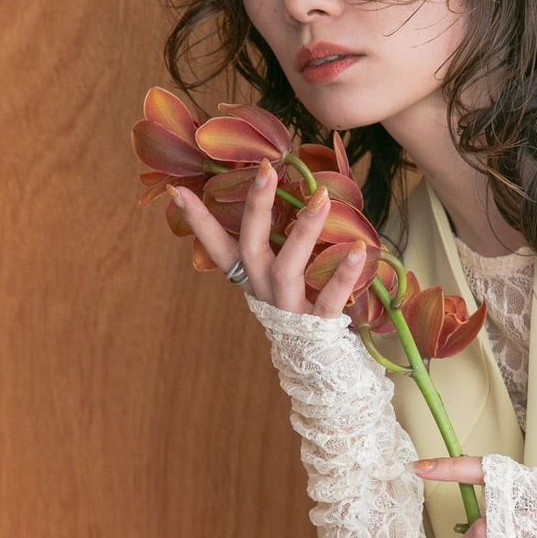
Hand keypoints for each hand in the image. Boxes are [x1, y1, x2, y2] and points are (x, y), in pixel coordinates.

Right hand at [166, 159, 365, 318]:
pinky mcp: (316, 326)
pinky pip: (328, 298)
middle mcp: (264, 292)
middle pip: (251, 248)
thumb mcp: (285, 277)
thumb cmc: (304, 311)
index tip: (178, 190)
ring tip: (322, 198)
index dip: (199, 222)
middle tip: (267, 170)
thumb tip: (297, 194)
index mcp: (253, 279)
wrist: (320, 367)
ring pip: (287, 269)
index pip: (218, 248)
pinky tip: (358, 249)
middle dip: (256, 208)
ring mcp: (288, 310)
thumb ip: (283, 245)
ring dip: (304, 231)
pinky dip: (343, 274)